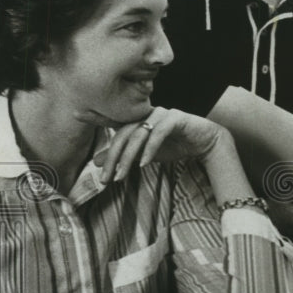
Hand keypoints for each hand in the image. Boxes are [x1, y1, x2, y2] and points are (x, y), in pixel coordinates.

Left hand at [94, 107, 227, 182]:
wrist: (206, 143)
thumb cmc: (176, 146)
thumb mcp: (145, 155)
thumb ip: (124, 156)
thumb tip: (97, 162)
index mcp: (139, 120)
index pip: (115, 127)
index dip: (101, 132)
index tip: (87, 138)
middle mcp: (148, 114)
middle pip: (123, 134)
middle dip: (113, 157)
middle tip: (107, 179)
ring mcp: (162, 114)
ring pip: (139, 134)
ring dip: (129, 157)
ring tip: (123, 176)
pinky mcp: (177, 118)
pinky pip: (158, 132)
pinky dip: (150, 149)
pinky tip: (143, 164)